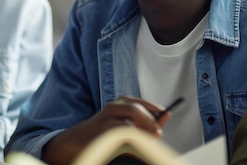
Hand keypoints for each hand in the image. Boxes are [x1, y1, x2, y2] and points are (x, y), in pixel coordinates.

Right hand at [42, 95, 170, 164]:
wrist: (79, 138)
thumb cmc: (107, 129)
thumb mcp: (126, 122)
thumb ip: (144, 123)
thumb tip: (162, 125)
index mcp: (121, 102)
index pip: (141, 103)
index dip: (154, 109)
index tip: (166, 114)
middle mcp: (113, 107)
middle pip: (134, 109)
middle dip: (149, 121)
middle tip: (158, 133)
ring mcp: (105, 118)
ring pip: (125, 123)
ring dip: (140, 131)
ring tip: (150, 139)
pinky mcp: (100, 131)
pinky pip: (117, 135)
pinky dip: (129, 139)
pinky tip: (134, 143)